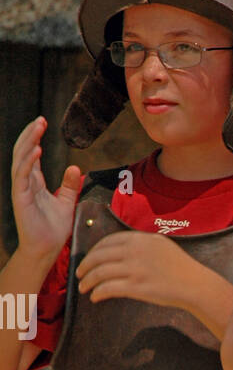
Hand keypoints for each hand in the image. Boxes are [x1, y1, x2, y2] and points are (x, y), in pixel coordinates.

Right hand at [11, 118, 81, 265]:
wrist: (47, 249)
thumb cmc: (53, 229)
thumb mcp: (66, 202)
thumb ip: (69, 186)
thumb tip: (74, 167)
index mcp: (34, 182)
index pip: (32, 154)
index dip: (35, 138)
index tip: (43, 123)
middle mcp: (26, 182)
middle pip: (24, 152)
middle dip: (31, 134)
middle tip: (41, 119)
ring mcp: (22, 189)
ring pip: (21, 159)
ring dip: (29, 142)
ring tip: (38, 127)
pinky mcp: (21, 197)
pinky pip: (22, 176)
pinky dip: (29, 162)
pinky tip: (37, 151)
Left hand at [76, 231, 197, 308]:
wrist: (194, 284)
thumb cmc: (180, 267)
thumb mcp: (160, 244)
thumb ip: (140, 243)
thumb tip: (121, 248)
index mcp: (138, 239)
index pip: (107, 242)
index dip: (93, 251)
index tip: (88, 260)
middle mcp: (133, 251)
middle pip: (99, 256)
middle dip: (85, 266)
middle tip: (79, 274)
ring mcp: (134, 269)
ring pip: (100, 273)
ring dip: (87, 281)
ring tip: (83, 287)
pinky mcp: (136, 287)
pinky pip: (108, 288)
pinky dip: (98, 293)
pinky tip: (95, 297)